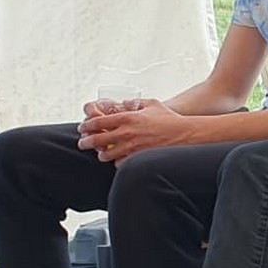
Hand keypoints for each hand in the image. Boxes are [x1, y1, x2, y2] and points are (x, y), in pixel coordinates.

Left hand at [76, 99, 197, 162]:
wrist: (185, 135)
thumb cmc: (169, 120)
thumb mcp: (151, 104)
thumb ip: (135, 102)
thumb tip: (125, 102)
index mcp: (127, 118)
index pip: (98, 122)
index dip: (87, 126)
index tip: (83, 128)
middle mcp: (127, 133)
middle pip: (97, 140)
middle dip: (86, 142)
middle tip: (83, 143)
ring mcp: (132, 148)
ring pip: (106, 155)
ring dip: (102, 154)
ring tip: (102, 153)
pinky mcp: (138, 159)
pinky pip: (119, 164)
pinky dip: (117, 162)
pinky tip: (119, 159)